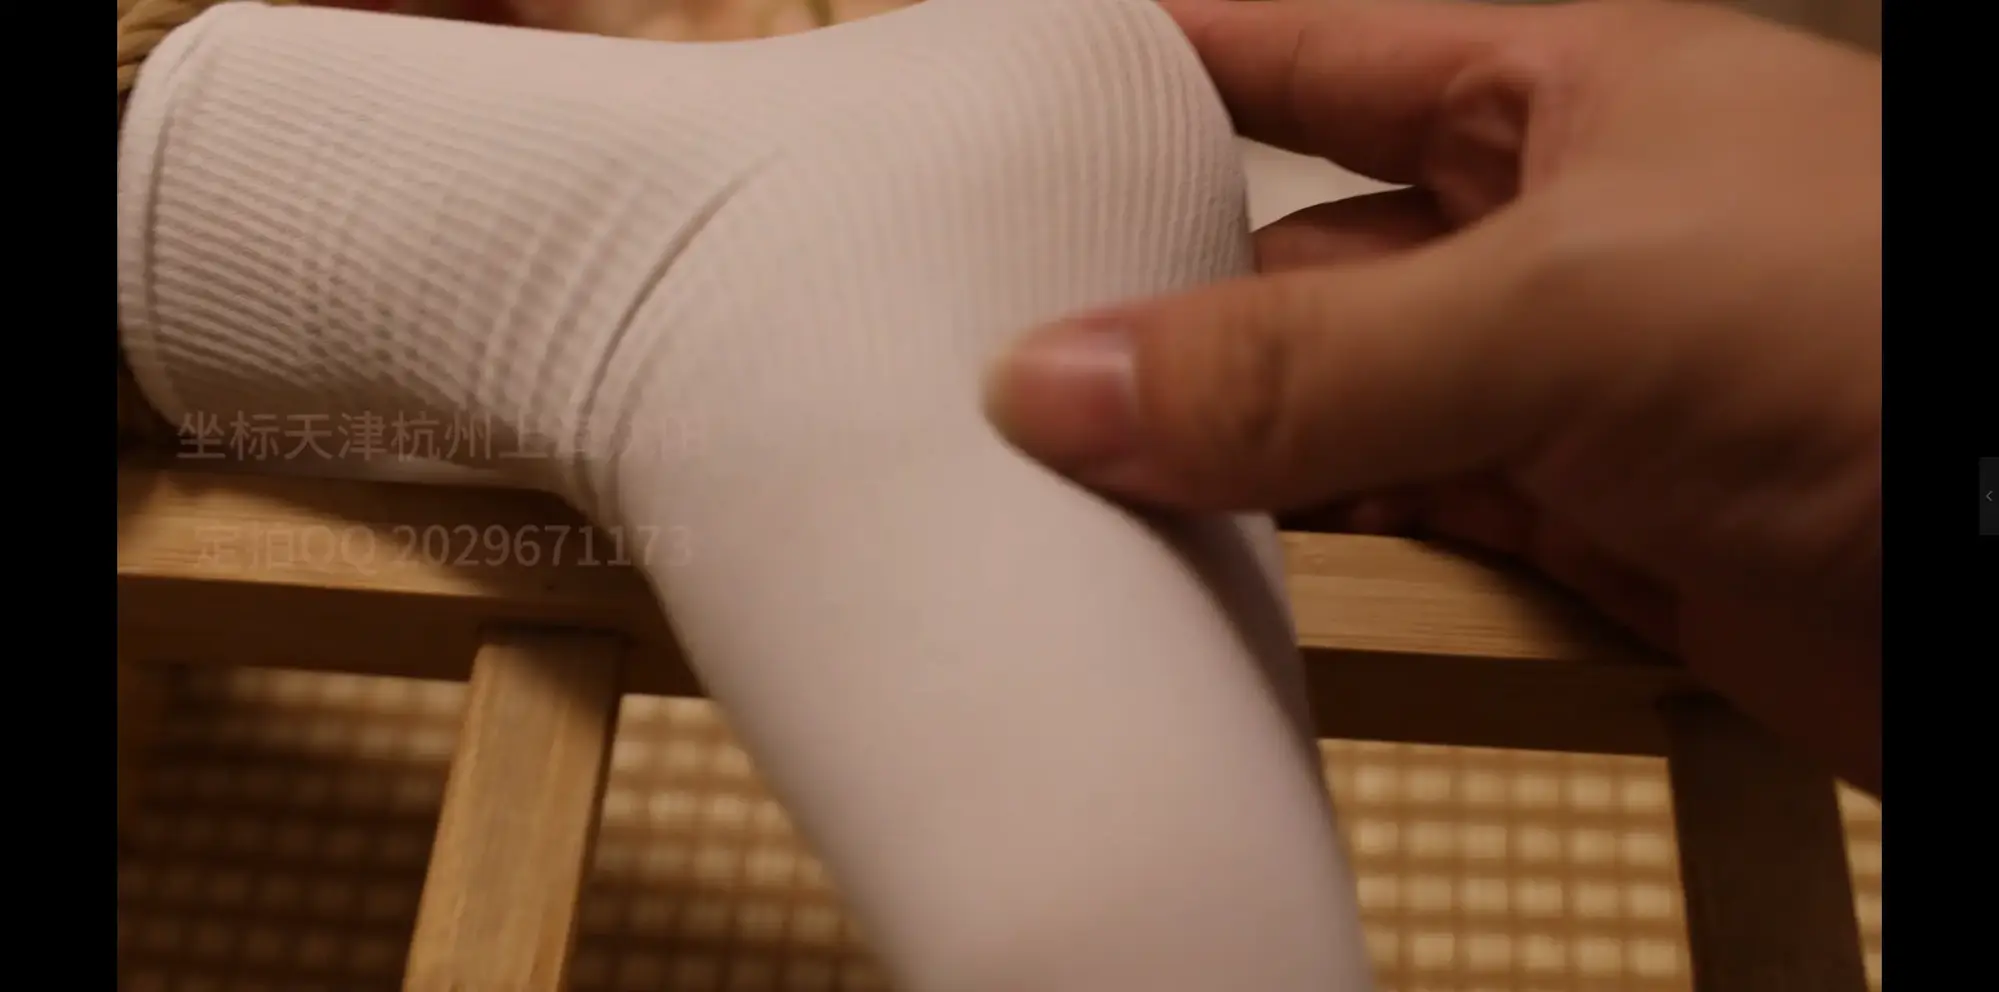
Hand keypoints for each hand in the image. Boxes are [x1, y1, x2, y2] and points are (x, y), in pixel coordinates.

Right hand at [983, 0, 1880, 795]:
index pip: (1309, 46)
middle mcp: (1547, 230)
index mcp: (1556, 93)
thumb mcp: (1574, 308)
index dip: (1165, 59)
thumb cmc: (1888, 337)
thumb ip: (1312, 364)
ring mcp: (1562, 389)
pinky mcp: (1586, 531)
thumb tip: (1066, 384)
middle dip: (1161, 300)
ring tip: (1070, 480)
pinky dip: (1311, 553)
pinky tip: (1216, 569)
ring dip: (1224, 449)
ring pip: (1335, 407)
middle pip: (1297, 253)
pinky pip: (1401, 527)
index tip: (1018, 100)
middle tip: (999, 352)